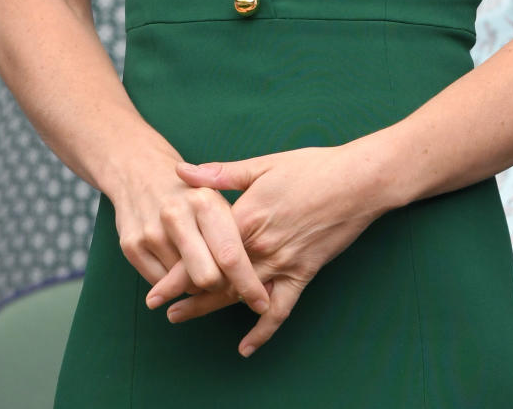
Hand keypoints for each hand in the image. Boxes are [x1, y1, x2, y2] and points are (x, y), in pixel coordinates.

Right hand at [111, 147, 268, 315]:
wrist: (140, 171)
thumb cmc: (190, 193)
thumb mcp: (218, 195)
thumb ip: (237, 226)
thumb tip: (256, 272)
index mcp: (204, 201)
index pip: (230, 254)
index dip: (248, 284)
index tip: (262, 303)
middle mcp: (176, 215)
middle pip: (207, 277)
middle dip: (221, 287)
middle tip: (226, 282)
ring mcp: (152, 232)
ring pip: (184, 285)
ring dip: (196, 284)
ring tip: (199, 263)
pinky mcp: (131, 246)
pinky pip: (160, 285)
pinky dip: (173, 283)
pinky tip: (176, 264)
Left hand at [149, 143, 387, 356]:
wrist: (358, 181)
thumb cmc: (311, 167)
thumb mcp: (263, 164)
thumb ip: (220, 174)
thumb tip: (181, 170)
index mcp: (247, 216)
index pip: (203, 251)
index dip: (176, 272)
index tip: (154, 289)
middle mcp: (261, 245)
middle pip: (216, 278)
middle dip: (186, 295)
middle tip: (161, 308)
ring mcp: (283, 262)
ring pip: (239, 295)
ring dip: (210, 310)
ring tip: (183, 319)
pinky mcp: (303, 273)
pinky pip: (280, 309)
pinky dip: (262, 330)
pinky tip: (246, 347)